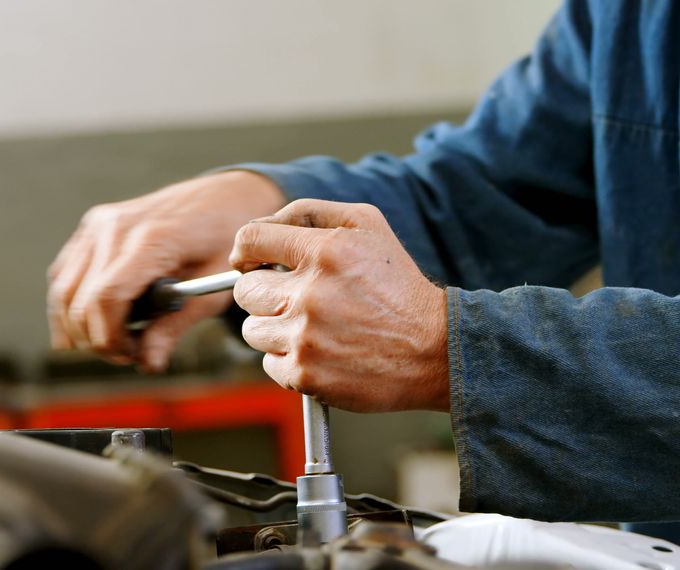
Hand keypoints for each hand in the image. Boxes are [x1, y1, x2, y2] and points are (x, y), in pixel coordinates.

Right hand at [47, 171, 284, 371]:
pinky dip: (71, 306)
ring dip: (80, 327)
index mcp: (151, 239)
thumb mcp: (213, 289)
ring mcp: (98, 224)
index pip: (107, 297)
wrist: (223, 198)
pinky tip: (92, 326)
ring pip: (63, 291)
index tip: (133, 356)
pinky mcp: (91, 227)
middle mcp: (116, 227)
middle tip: (131, 354)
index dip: (111, 338)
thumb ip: (176, 325)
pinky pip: (65, 275)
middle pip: (79, 300)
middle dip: (98, 339)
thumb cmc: (224, 242)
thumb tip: (148, 363)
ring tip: (118, 340)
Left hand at [230, 199, 448, 411]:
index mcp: (325, 251)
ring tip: (312, 327)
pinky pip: (269, 363)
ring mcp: (305, 337)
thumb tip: (264, 224)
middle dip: (263, 292)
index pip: (250, 240)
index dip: (245, 251)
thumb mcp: (368, 226)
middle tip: (291, 298)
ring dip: (274, 327)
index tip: (250, 262)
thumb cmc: (399, 286)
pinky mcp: (305, 374)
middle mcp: (311, 293)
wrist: (435, 349)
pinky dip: (287, 359)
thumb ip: (311, 212)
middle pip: (244, 290)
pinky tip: (319, 351)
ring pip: (253, 329)